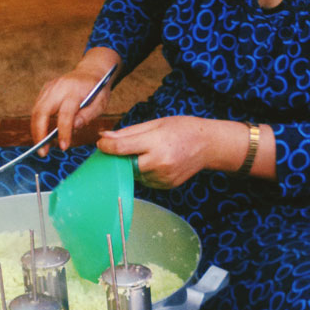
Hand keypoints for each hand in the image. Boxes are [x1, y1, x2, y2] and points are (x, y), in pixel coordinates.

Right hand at [31, 50, 118, 152]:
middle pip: (41, 111)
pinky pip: (37, 107)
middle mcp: (59, 87)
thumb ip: (87, 116)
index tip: (63, 147)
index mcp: (75, 90)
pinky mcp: (45, 89)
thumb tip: (72, 128)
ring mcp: (50, 87)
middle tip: (43, 152)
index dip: (63, 132)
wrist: (91, 71)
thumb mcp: (100, 103)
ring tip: (42, 146)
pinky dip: (37, 122)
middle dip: (39, 133)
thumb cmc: (98, 90)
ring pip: (36, 110)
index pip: (65, 114)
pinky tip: (42, 134)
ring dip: (36, 130)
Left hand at [97, 117, 214, 187]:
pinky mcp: (166, 186)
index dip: (106, 146)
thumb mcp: (155, 124)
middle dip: (121, 158)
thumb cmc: (182, 129)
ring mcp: (163, 177)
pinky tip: (156, 162)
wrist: (208, 145)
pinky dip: (145, 173)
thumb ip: (128, 132)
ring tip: (147, 153)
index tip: (101, 143)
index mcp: (156, 143)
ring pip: (135, 175)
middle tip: (123, 149)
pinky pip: (146, 181)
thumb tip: (104, 137)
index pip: (121, 148)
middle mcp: (159, 163)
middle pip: (126, 165)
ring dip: (134, 166)